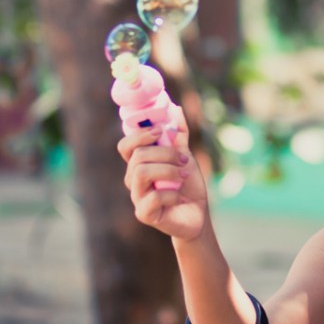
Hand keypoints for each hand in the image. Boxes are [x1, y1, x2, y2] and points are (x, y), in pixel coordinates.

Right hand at [118, 107, 209, 240]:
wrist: (198, 214)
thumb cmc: (187, 185)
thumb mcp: (185, 155)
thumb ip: (178, 134)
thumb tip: (175, 109)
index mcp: (139, 164)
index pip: (126, 145)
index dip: (140, 135)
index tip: (160, 132)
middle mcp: (134, 180)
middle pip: (138, 156)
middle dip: (165, 153)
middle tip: (184, 159)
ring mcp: (137, 197)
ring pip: (141, 173)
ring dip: (168, 170)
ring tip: (183, 175)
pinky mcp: (144, 215)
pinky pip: (152, 198)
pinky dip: (171, 194)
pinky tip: (180, 197)